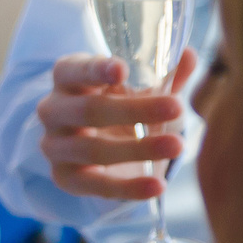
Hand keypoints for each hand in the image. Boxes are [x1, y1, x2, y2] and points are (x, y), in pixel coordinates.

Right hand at [34, 47, 197, 203]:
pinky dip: (128, 187)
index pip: (72, 69)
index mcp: (68, 78)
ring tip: (177, 145)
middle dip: (133, 110)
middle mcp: (53, 110)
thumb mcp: (142, 91)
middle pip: (88, 110)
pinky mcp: (64, 178)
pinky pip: (95, 185)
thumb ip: (165, 76)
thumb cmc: (121, 110)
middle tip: (176, 107)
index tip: (123, 70)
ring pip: (92, 149)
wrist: (105, 152)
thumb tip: (189, 55)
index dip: (95, 69)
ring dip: (138, 149)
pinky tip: (157, 185)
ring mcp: (55, 146)